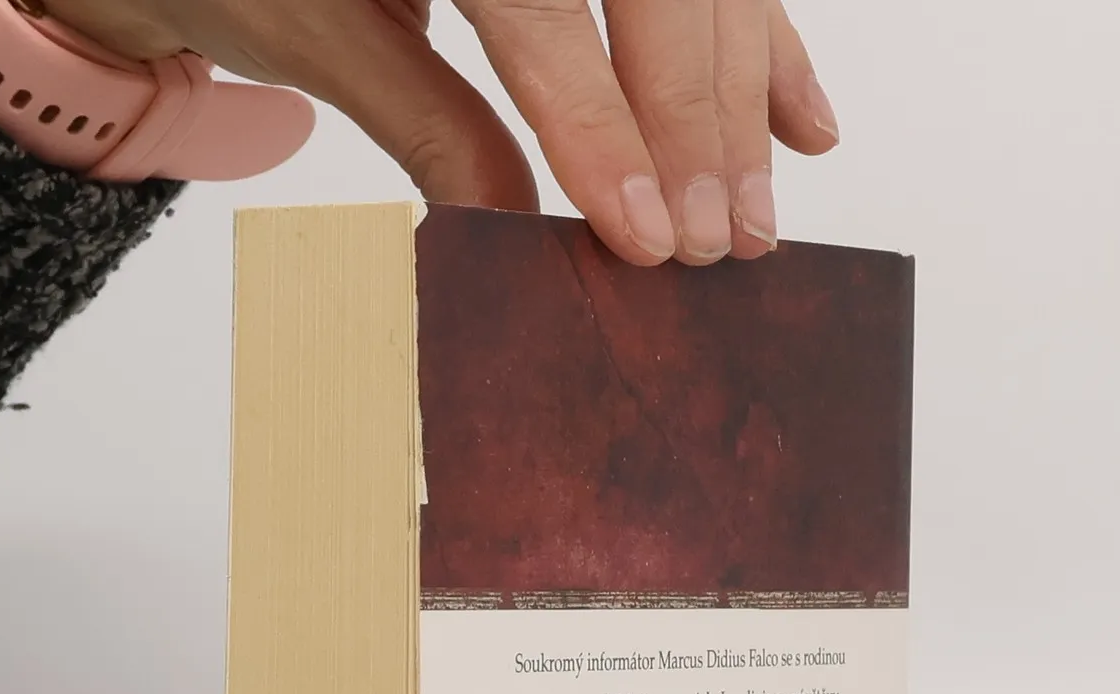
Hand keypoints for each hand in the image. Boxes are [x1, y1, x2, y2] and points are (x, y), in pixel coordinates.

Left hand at [42, 0, 838, 265]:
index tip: (643, 231)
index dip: (604, 122)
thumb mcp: (318, 34)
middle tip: (710, 244)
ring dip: (742, 98)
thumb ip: (425, 119)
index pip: (544, 5)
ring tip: (755, 215)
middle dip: (695, 120)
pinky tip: (801, 122)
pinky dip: (758, 45)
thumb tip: (515, 225)